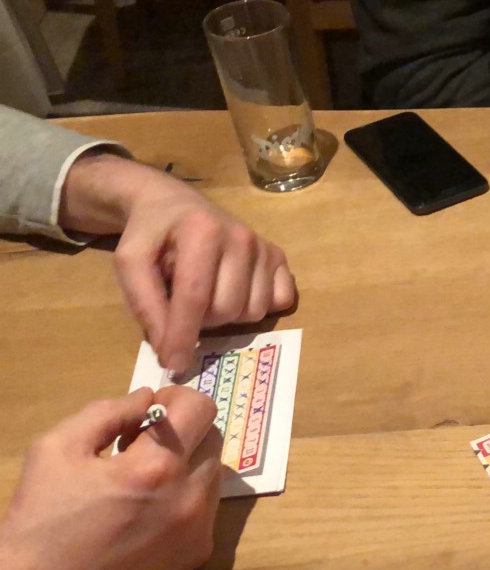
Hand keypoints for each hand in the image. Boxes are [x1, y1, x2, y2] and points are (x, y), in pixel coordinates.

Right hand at [0, 387, 222, 569]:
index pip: (201, 408)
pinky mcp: (197, 555)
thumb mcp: (59, 447)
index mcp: (154, 467)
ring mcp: (198, 530)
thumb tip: (148, 398)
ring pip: (214, 473)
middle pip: (213, 438)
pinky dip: (187, 497)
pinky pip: (208, 508)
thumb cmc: (41, 516)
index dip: (177, 399)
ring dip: (188, 463)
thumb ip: (109, 412)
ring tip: (144, 478)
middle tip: (143, 443)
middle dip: (183, 430)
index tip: (151, 410)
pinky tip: (149, 509)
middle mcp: (188, 498)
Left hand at [60, 154, 296, 371]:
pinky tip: (236, 292)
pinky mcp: (279, 256)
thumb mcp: (130, 263)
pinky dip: (257, 307)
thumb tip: (169, 351)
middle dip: (202, 321)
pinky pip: (279, 303)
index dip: (183, 336)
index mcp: (202, 231)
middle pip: (227, 310)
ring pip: (254, 312)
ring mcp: (265, 247)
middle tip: (183, 306)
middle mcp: (242, 237)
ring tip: (207, 295)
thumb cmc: (150, 235)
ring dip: (228, 317)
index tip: (173, 365)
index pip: (196, 297)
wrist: (171, 204)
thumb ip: (145, 305)